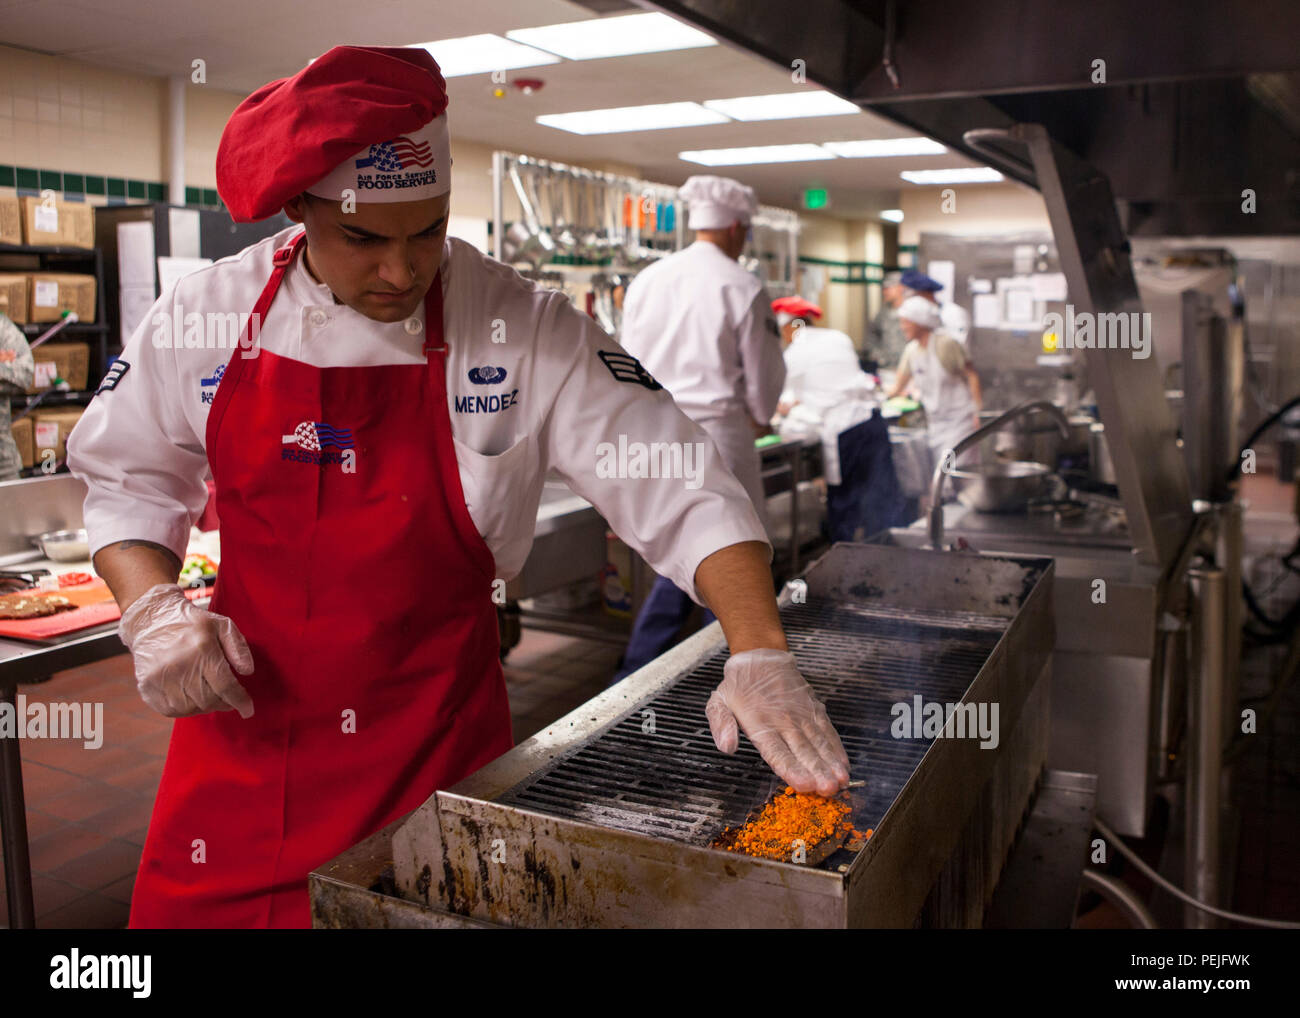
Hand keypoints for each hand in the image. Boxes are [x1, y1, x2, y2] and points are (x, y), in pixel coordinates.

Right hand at [118, 583, 254, 718]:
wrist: (151, 619)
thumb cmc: (191, 623)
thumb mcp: (221, 625)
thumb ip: (238, 647)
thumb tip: (248, 671)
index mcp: (202, 650)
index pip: (225, 686)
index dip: (240, 701)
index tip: (248, 710)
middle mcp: (180, 666)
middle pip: (209, 700)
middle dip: (223, 703)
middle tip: (227, 697)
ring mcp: (160, 678)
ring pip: (190, 708)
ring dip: (204, 706)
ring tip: (208, 695)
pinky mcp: (146, 687)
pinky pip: (170, 710)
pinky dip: (185, 709)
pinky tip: (190, 697)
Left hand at [706, 648, 849, 795]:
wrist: (760, 657)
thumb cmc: (738, 686)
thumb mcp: (718, 703)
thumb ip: (722, 725)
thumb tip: (727, 747)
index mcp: (760, 724)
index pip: (777, 752)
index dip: (791, 769)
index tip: (804, 784)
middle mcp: (784, 721)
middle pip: (803, 751)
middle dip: (818, 771)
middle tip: (829, 789)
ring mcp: (802, 715)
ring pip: (819, 742)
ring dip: (831, 763)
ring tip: (842, 780)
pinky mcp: (814, 709)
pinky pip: (828, 730)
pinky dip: (837, 747)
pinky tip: (843, 763)